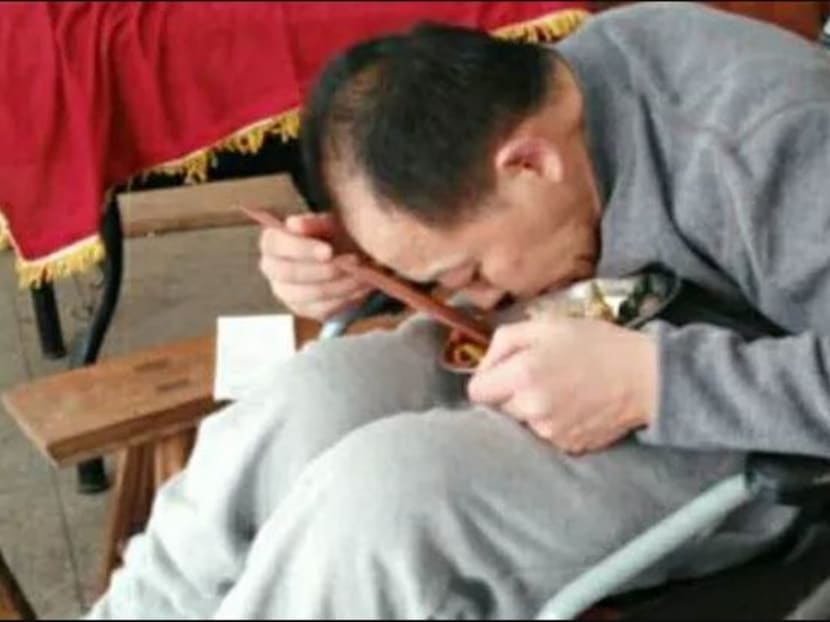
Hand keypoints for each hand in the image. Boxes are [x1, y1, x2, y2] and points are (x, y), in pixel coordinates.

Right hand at [257, 212, 372, 320]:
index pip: (277, 246)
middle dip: (325, 270)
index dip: (303, 250)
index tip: (329, 251)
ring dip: (342, 285)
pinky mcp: (304, 310)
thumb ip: (314, 223)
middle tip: (354, 262)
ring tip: (364, 274)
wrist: (344, 255)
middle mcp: (272, 269)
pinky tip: (363, 286)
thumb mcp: (328, 223)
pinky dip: (347, 298)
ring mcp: (286, 293)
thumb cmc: (332, 235)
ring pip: (311, 294)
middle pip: (291, 274)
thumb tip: (295, 224)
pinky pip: (324, 309)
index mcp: (272, 242)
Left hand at [467, 316, 657, 454]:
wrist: (645, 376)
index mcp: (521, 376)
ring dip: (532, 409)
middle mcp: (530, 410)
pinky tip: (574, 406)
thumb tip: (483, 367)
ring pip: (522, 423)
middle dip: (510, 393)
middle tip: (538, 376)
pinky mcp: (567, 447)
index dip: (488, 379)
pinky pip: (545, 434)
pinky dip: (553, 422)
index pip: (476, 392)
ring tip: (560, 390)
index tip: (504, 372)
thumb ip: (504, 341)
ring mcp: (549, 433)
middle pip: (498, 408)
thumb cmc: (595, 343)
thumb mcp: (545, 325)